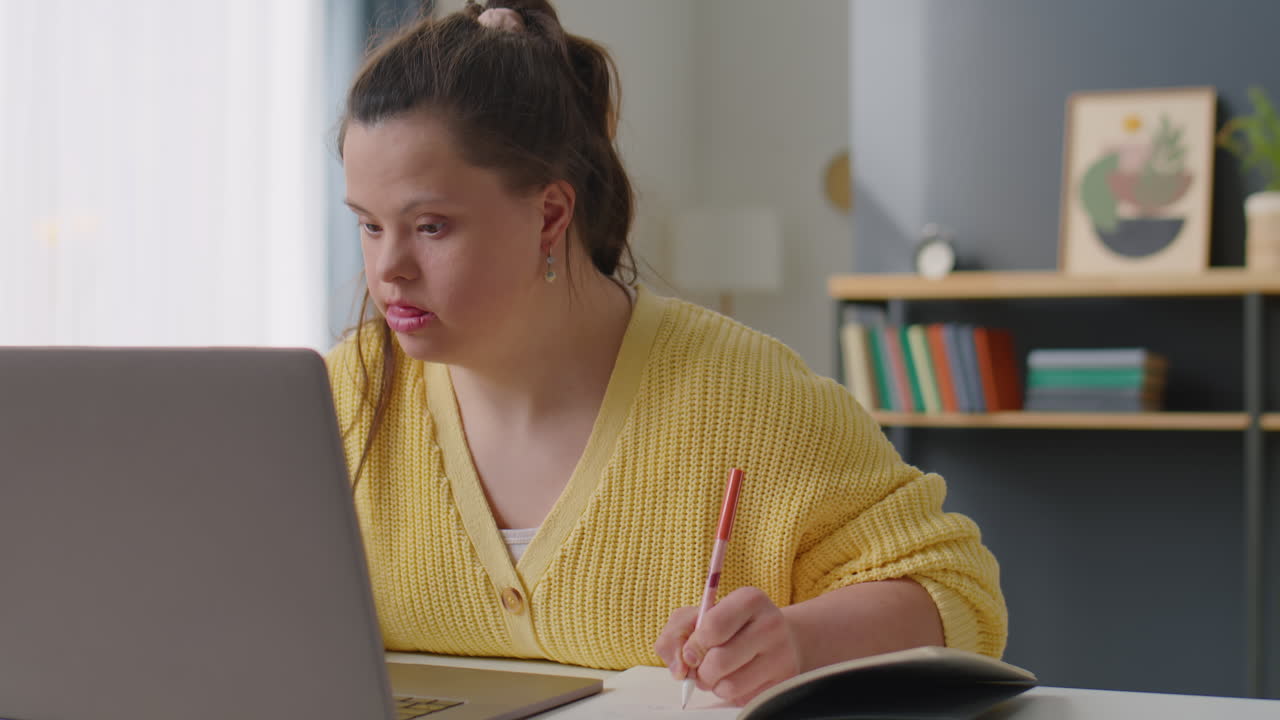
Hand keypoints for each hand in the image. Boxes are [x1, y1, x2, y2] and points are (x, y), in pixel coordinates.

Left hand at [653, 586, 801, 705]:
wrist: (774, 638)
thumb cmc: (728, 626)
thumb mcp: (697, 616)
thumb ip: (675, 634)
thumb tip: (679, 669)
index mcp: (750, 599)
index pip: (712, 627)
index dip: (693, 645)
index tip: (691, 650)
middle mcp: (771, 623)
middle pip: (718, 661)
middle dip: (700, 670)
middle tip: (701, 665)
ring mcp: (782, 654)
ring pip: (729, 686)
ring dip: (713, 684)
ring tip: (718, 672)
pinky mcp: (784, 681)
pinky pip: (742, 699)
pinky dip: (729, 693)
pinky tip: (736, 678)